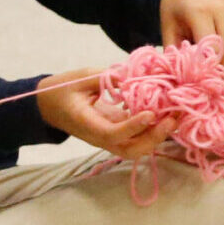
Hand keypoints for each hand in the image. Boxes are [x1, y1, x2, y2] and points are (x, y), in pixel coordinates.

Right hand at [38, 68, 175, 159]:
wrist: (47, 105)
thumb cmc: (61, 90)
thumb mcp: (81, 78)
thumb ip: (106, 77)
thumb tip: (134, 74)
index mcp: (87, 124)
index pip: (112, 134)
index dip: (133, 127)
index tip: (151, 114)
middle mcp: (99, 137)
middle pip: (129, 150)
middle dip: (153, 138)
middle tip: (172, 118)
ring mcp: (109, 137)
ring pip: (136, 147)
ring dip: (158, 135)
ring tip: (175, 116)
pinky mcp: (116, 131)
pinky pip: (137, 137)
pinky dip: (154, 129)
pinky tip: (168, 113)